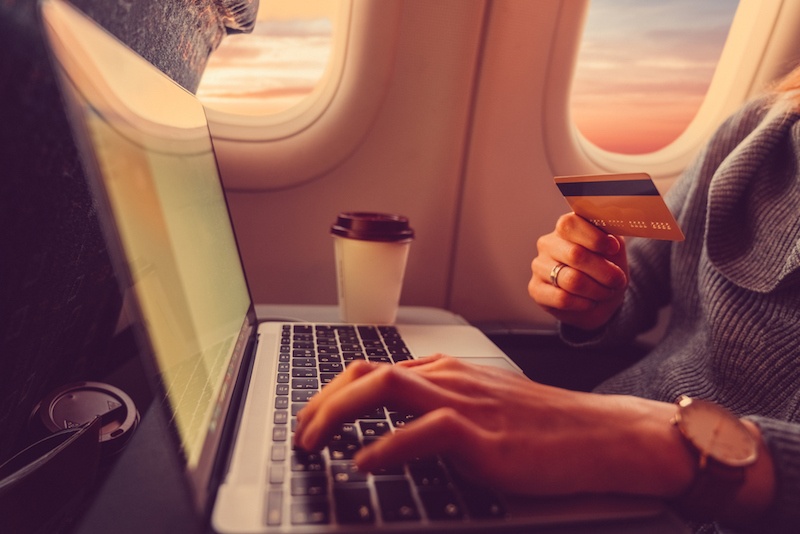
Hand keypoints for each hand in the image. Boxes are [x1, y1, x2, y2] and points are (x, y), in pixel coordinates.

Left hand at [294, 355, 691, 497]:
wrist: (600, 435)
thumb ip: (439, 411)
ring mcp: (465, 402)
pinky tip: (365, 464)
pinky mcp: (483, 435)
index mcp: (446, 372)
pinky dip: (386, 447)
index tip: (311, 420)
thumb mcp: (482, 408)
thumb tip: (391, 437)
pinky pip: (423, 431)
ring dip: (337, 414)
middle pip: (367, 372)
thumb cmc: (544, 427)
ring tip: (314, 444)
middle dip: (321, 401)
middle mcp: (449, 378)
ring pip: (385, 386)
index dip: (331, 393)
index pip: (372, 370)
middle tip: (299, 435)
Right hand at [529, 213, 628, 329]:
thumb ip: (612, 238)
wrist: (599, 298)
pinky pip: (562, 298)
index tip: (613, 249)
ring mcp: (539, 266)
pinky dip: (583, 303)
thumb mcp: (614, 250)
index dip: (594, 237)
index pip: (570, 224)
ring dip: (597, 290)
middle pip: (575, 255)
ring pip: (571, 280)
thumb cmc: (606, 269)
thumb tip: (611, 238)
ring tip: (605, 292)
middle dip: (604, 271)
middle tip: (617, 280)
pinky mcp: (535, 289)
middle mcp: (548, 243)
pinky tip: (589, 302)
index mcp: (566, 228)